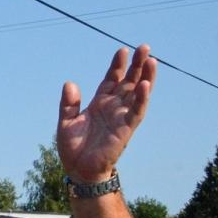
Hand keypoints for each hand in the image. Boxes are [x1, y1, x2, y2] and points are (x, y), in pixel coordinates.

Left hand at [57, 45, 155, 182]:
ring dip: (145, 77)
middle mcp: (113, 107)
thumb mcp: (66, 122)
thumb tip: (70, 84)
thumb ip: (68, 103)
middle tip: (145, 47)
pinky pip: (136, 112)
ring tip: (151, 61)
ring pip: (137, 94)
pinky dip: (141, 99)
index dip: (118, 65)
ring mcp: (121, 117)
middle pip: (129, 82)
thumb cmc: (73, 147)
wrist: (79, 170)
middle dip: (137, 65)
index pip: (112, 79)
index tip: (123, 51)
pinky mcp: (125, 129)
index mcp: (100, 103)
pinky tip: (145, 85)